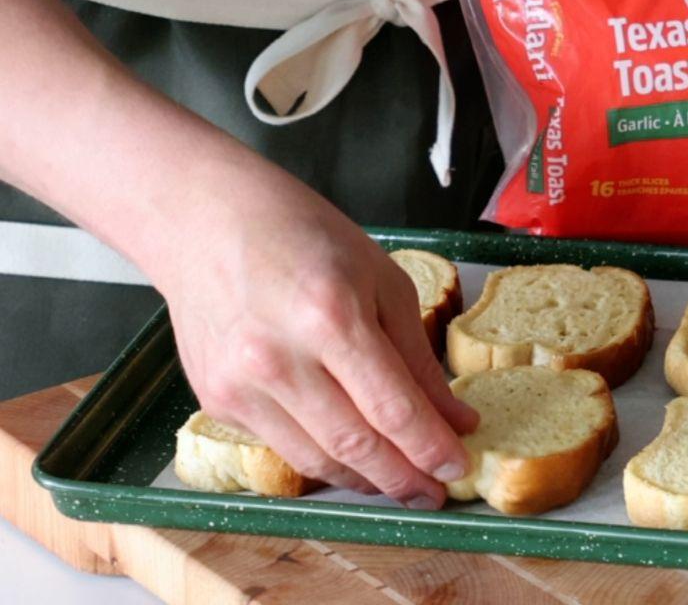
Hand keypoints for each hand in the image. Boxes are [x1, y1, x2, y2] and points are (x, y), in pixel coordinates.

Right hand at [163, 171, 477, 507]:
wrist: (207, 220)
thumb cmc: (302, 235)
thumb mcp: (381, 279)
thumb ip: (417, 356)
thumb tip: (453, 417)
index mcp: (330, 317)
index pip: (393, 409)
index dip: (432, 449)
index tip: (458, 466)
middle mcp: (279, 358)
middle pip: (356, 447)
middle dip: (404, 479)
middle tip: (434, 491)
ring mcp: (240, 385)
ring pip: (317, 461)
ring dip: (366, 480)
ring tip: (399, 480)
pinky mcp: (218, 401)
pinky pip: (282, 447)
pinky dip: (323, 458)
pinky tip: (350, 455)